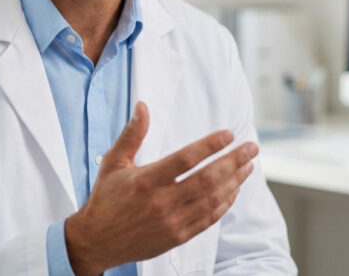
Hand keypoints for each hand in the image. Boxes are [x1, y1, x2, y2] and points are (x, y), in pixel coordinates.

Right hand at [63, 101, 257, 275]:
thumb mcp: (113, 162)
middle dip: (234, 161)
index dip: (210, 145)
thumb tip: (143, 106)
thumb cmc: (106, 198)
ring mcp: (172, 222)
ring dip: (235, 181)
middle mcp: (161, 202)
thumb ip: (132, 134)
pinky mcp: (177, 237)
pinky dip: (225, 203)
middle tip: (252, 147)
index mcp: (146, 181)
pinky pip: (209, 219)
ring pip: (212, 199)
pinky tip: (234, 189)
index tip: (229, 134)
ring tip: (248, 165)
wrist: (97, 241)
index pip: (185, 159)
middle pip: (207, 179)